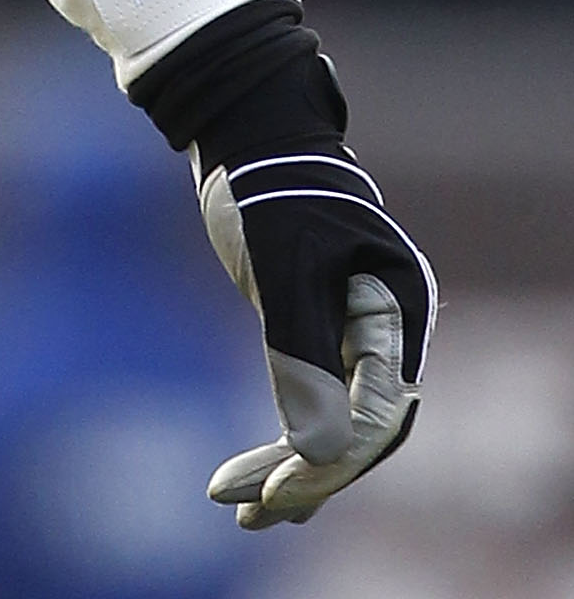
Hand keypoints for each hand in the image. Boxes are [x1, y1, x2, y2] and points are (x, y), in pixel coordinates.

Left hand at [193, 72, 435, 526]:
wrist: (243, 127)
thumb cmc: (269, 182)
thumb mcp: (283, 262)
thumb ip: (300, 352)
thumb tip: (314, 451)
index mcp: (397, 307)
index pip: (377, 411)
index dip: (331, 459)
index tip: (278, 489)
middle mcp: (387, 327)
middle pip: (359, 427)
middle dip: (308, 474)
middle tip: (249, 510)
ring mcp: (352, 331)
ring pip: (334, 421)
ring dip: (294, 469)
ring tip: (241, 512)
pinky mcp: (317, 330)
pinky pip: (313, 401)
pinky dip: (287, 439)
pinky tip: (261, 481)